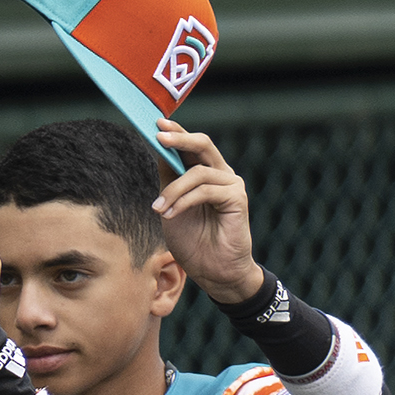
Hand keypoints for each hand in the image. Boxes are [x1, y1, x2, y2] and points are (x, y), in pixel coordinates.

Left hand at [151, 127, 260, 303]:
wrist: (213, 271)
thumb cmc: (193, 241)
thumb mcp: (171, 206)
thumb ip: (169, 181)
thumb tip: (160, 152)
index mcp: (206, 174)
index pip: (192, 146)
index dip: (176, 132)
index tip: (156, 122)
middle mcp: (221, 175)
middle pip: (203, 145)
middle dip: (179, 138)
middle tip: (159, 135)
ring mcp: (232, 185)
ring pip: (198, 172)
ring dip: (172, 190)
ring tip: (158, 210)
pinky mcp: (237, 199)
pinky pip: (205, 190)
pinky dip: (184, 201)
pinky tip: (171, 214)